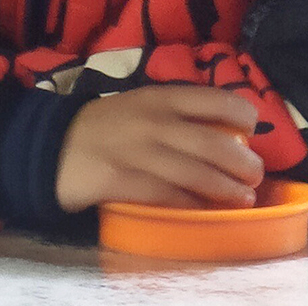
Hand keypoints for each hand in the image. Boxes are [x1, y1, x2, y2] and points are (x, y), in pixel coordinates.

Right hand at [54, 85, 264, 212]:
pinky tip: (207, 210)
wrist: (52, 146)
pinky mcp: (123, 183)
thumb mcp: (140, 104)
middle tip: (256, 174)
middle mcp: (153, 123)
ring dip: (226, 188)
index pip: (212, 99)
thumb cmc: (105, 126)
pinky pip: (168, 196)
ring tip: (244, 197)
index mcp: (159, 97)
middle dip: (241, 161)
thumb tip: (225, 128)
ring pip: (195, 173)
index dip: (240, 113)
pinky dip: (192, 205)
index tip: (253, 128)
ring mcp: (138, 154)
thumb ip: (176, 112)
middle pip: (211, 143)